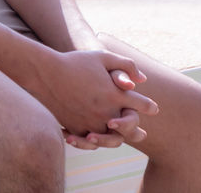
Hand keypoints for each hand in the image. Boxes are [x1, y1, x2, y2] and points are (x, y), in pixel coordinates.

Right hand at [29, 50, 157, 142]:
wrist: (46, 74)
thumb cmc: (75, 62)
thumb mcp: (103, 57)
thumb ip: (126, 66)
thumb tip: (142, 80)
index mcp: (115, 94)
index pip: (141, 104)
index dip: (149, 107)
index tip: (154, 109)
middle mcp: (106, 112)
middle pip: (130, 128)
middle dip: (137, 131)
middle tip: (142, 134)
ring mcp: (91, 123)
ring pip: (112, 140)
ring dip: (119, 140)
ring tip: (121, 140)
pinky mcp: (76, 129)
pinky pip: (90, 142)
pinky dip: (95, 142)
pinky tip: (96, 139)